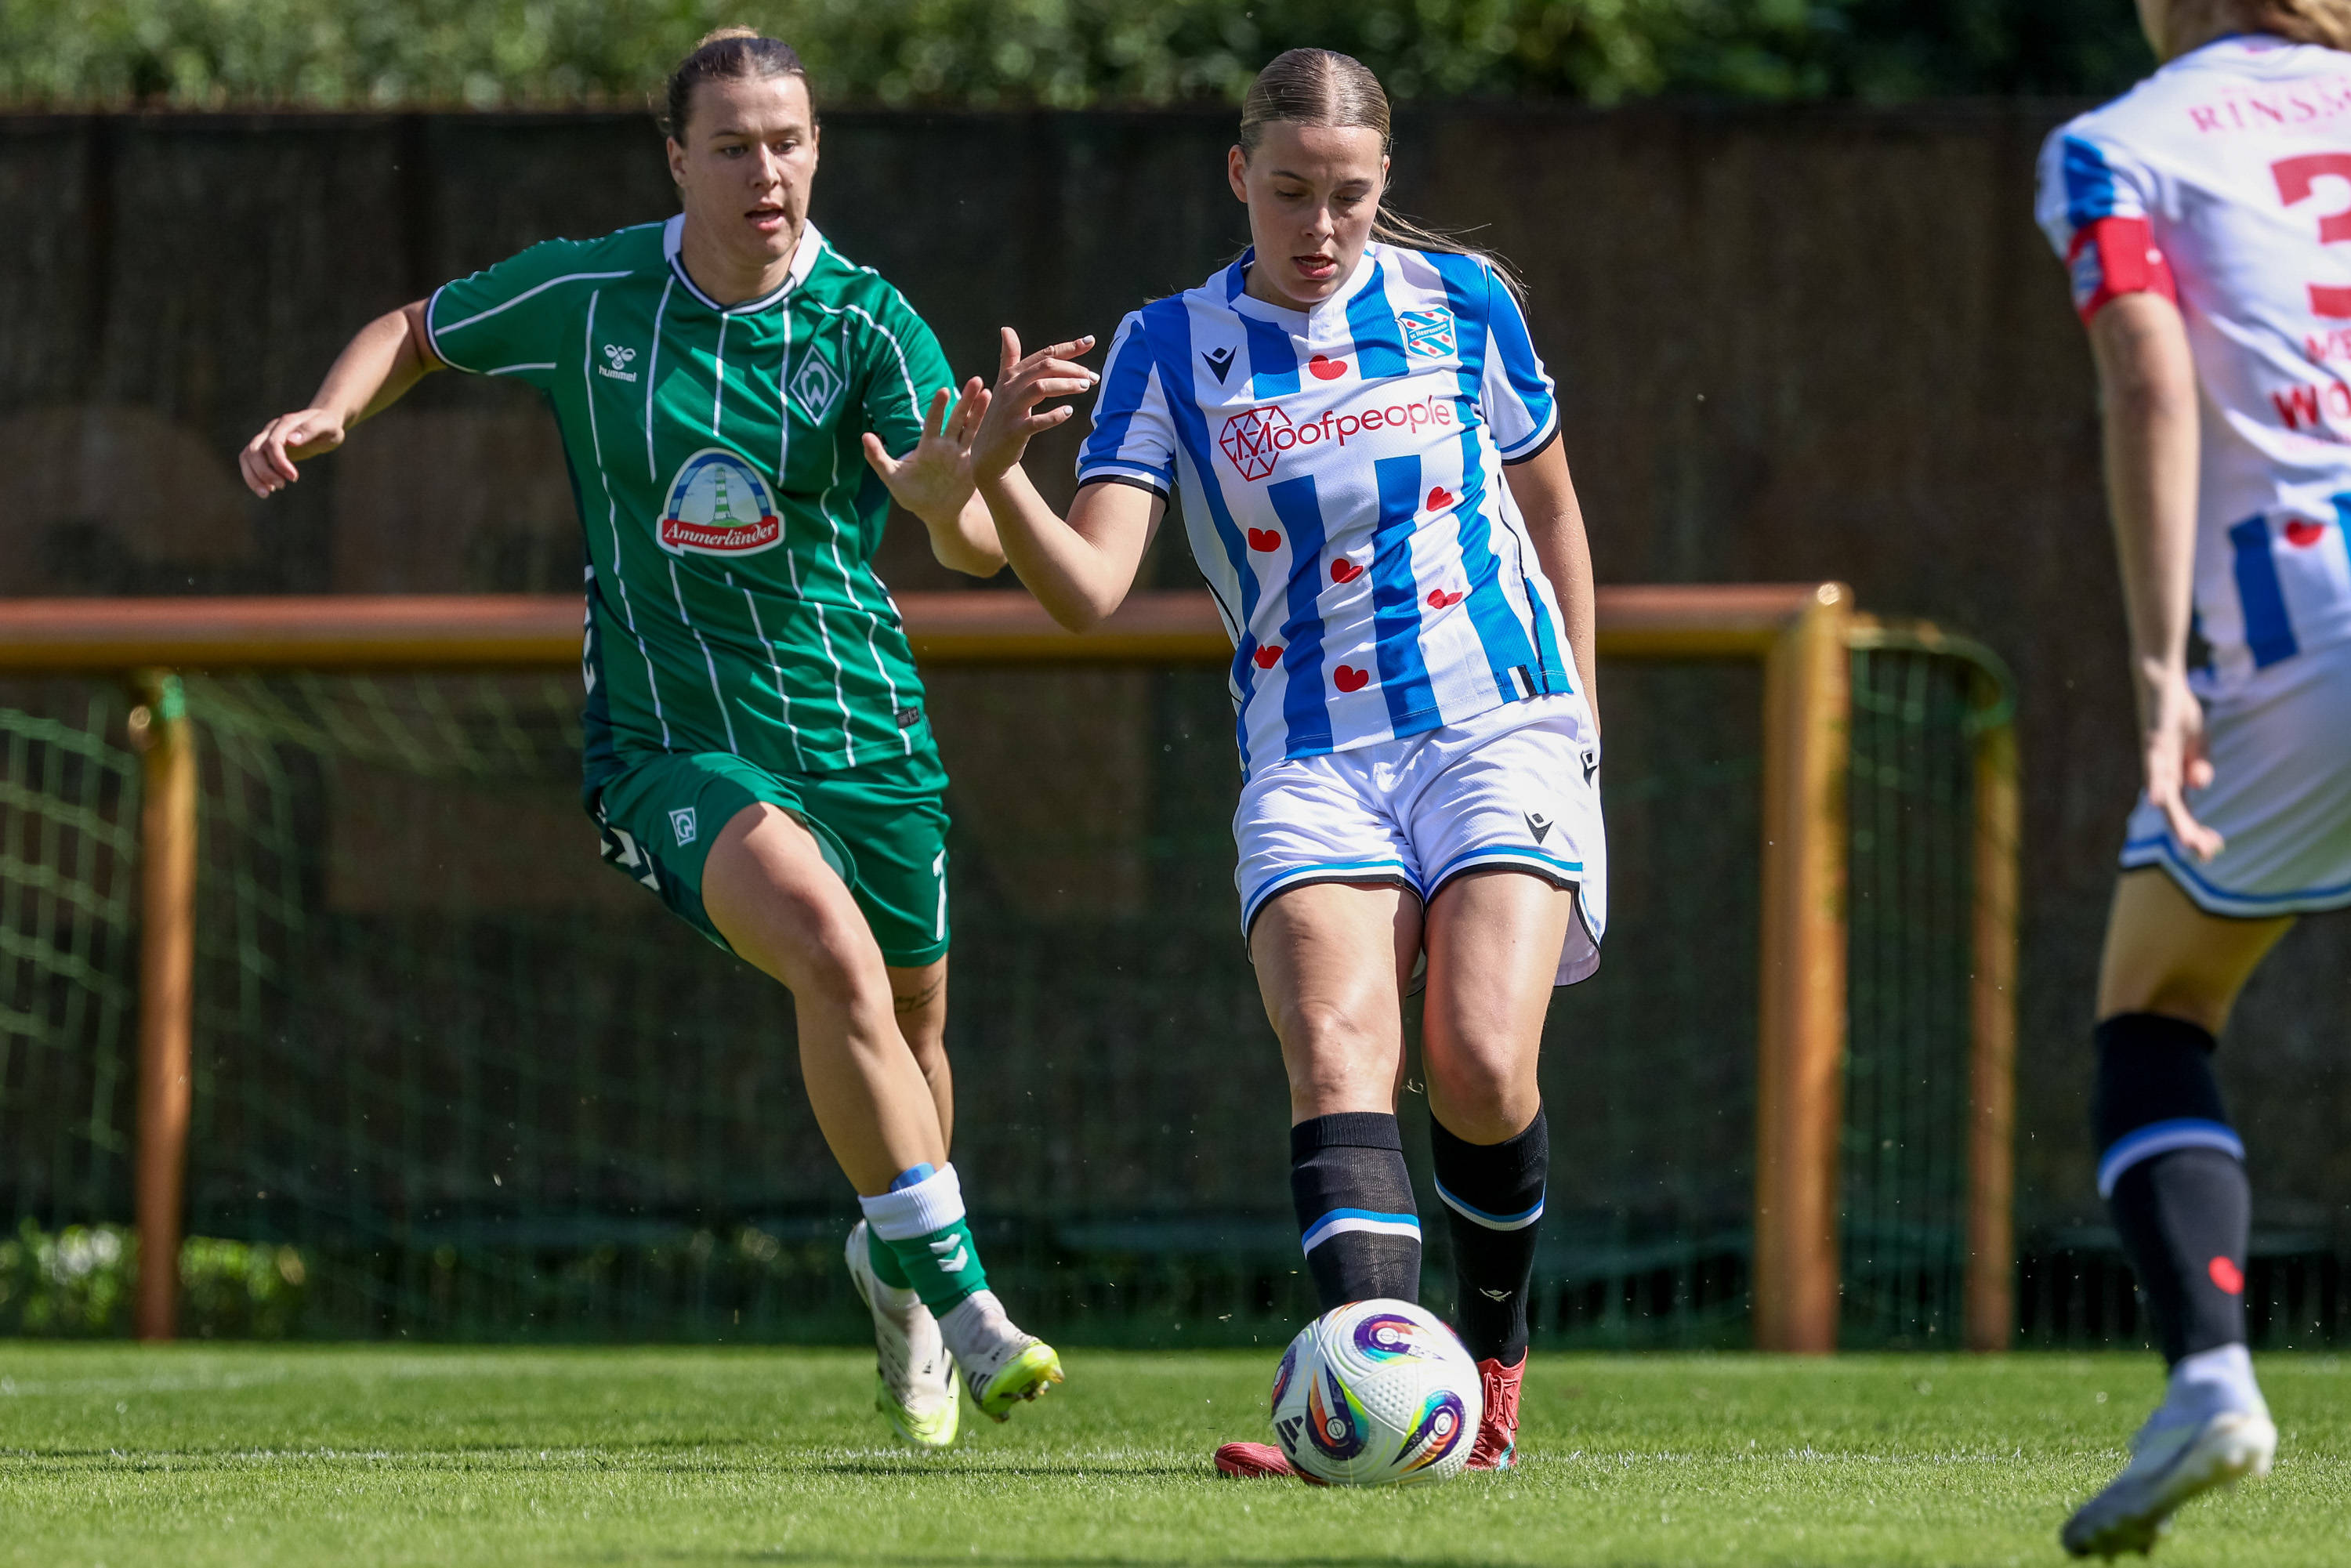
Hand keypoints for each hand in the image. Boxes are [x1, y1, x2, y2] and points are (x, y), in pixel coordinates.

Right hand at [239, 409, 347, 496]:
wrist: (323, 422)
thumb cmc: (328, 426)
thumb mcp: (327, 426)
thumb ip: (310, 430)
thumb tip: (291, 440)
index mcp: (286, 423)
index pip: (273, 443)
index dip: (279, 462)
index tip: (294, 478)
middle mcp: (271, 429)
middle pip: (254, 451)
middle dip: (265, 472)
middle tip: (283, 486)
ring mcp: (265, 438)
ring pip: (247, 456)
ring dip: (253, 477)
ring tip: (267, 493)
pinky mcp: (265, 448)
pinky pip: (250, 461)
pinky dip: (254, 476)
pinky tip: (268, 488)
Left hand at [861, 381, 984, 527]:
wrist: (935, 514)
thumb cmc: (911, 496)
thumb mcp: (892, 477)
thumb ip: (878, 457)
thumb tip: (864, 435)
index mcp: (928, 445)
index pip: (934, 420)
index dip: (939, 407)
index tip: (943, 391)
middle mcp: (946, 445)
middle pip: (957, 418)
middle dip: (966, 400)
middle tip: (975, 381)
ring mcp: (961, 454)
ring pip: (972, 428)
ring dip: (980, 411)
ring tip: (989, 393)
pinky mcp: (972, 466)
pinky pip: (980, 447)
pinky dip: (988, 434)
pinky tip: (997, 420)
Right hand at [968, 328, 1097, 482]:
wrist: (986, 453)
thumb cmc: (1001, 416)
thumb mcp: (1004, 385)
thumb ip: (1009, 358)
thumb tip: (1006, 329)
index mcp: (1011, 375)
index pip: (1043, 355)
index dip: (1068, 347)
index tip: (1090, 341)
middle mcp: (1010, 388)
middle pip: (1044, 367)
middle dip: (1072, 368)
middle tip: (1092, 377)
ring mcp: (1011, 409)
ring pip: (1040, 388)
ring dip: (1065, 385)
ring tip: (1085, 387)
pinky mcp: (1014, 431)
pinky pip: (1036, 421)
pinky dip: (1054, 416)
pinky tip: (1069, 412)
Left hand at [2140, 666, 2221, 860]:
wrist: (2162, 683)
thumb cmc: (2176, 716)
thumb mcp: (2197, 745)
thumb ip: (2199, 767)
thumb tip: (2199, 786)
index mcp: (2174, 779)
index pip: (2183, 814)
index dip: (2196, 833)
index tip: (2211, 851)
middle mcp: (2161, 775)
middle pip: (2174, 812)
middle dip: (2189, 834)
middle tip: (2205, 856)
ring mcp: (2156, 759)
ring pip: (2166, 795)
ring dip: (2176, 819)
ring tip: (2186, 841)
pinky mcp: (2156, 741)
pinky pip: (2156, 765)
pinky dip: (2158, 783)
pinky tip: (2158, 800)